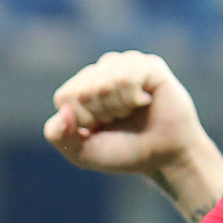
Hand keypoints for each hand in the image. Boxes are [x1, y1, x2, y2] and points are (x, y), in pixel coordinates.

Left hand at [43, 51, 222, 222]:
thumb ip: (58, 136)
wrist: (164, 158)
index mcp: (81, 87)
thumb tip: (63, 112)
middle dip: (101, 115)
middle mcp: (101, 71)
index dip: (82, 120)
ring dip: (118, 108)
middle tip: (120, 121)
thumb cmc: (124, 152)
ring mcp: (125, 64)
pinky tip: (145, 102)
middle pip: (82, 90)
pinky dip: (132, 98)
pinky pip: (126, 77)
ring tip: (132, 111)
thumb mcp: (82, 153)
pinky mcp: (149, 65)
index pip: (65, 97)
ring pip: (103, 84)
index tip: (101, 128)